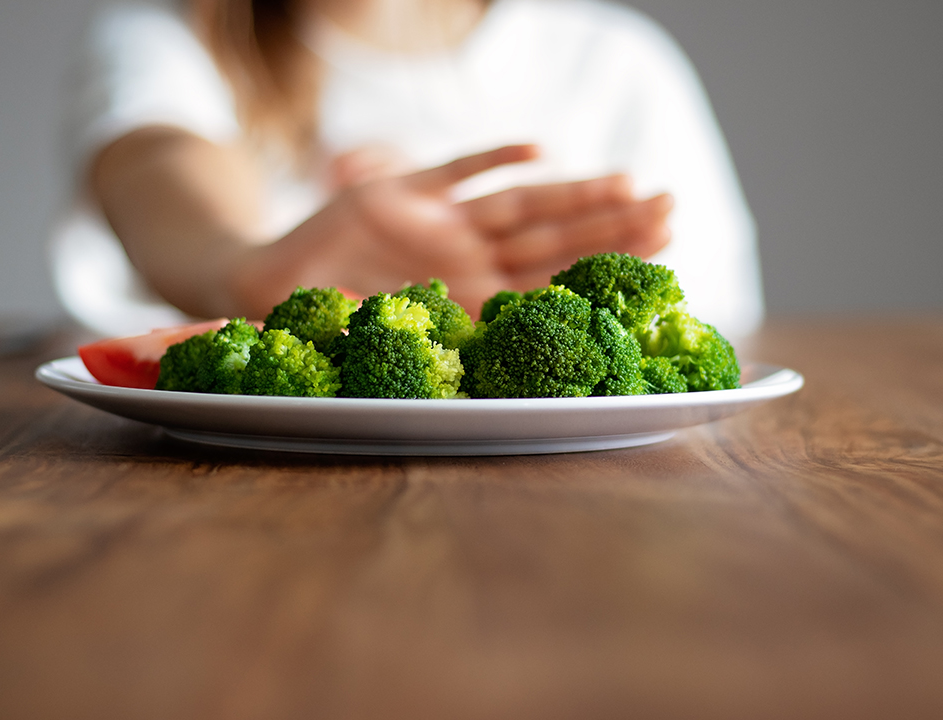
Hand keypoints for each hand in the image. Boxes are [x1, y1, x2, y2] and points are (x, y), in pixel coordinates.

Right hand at [238, 145, 672, 317]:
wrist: (269, 289)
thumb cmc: (323, 328)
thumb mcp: (381, 346)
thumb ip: (427, 349)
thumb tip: (490, 373)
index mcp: (469, 303)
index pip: (551, 282)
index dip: (603, 266)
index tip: (662, 255)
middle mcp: (466, 262)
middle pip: (553, 241)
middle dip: (612, 226)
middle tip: (673, 209)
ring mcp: (441, 225)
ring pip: (522, 206)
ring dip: (575, 196)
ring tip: (632, 184)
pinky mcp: (406, 191)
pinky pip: (456, 171)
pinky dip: (494, 158)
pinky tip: (540, 149)